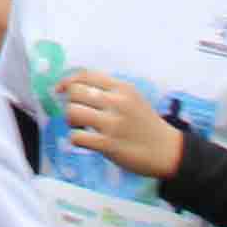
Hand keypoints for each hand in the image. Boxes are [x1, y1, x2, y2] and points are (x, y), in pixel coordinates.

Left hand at [52, 70, 189, 186]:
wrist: (166, 150)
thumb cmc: (145, 123)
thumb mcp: (132, 97)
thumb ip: (108, 90)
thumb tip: (74, 86)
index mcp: (121, 87)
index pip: (85, 75)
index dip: (67, 81)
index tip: (59, 90)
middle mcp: (117, 102)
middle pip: (75, 92)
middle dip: (69, 103)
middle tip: (77, 115)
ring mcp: (113, 124)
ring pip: (72, 112)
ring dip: (71, 121)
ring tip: (80, 127)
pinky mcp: (109, 145)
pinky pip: (77, 137)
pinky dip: (75, 138)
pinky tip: (85, 141)